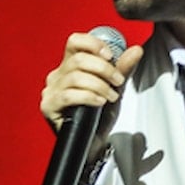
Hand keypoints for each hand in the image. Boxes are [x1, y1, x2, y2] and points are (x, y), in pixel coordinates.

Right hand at [40, 31, 143, 149]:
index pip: (75, 41)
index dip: (93, 44)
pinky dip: (88, 96)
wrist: (95, 143)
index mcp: (70, 65)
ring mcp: (51, 91)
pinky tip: (99, 103)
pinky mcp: (48, 107)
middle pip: (78, 59)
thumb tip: (136, 49)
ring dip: (99, 85)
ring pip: (75, 77)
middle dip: (104, 69)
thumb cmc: (101, 115)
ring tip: (110, 96)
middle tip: (118, 82)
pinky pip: (69, 95)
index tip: (110, 55)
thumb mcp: (116, 88)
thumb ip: (123, 69)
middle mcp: (58, 75)